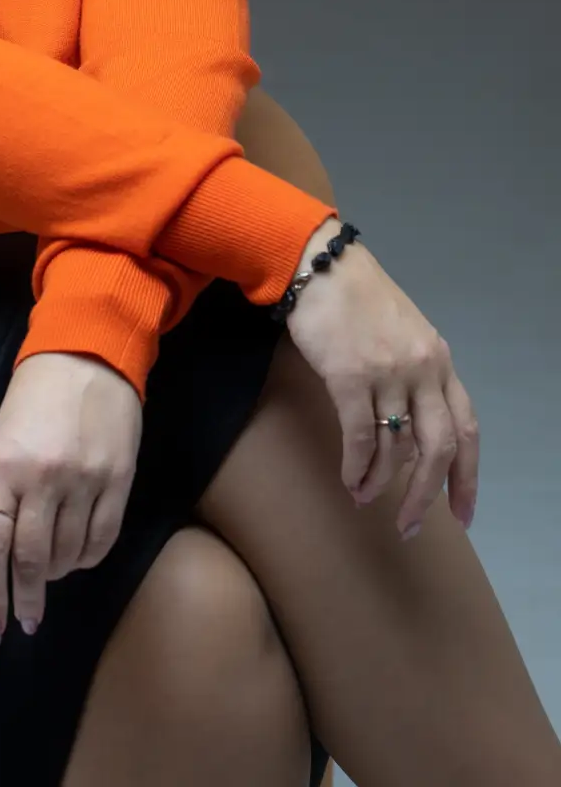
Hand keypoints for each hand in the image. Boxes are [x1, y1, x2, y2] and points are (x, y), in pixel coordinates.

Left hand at [0, 350, 142, 644]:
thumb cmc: (33, 400)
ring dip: (54, 575)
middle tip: (26, 622)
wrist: (88, 354)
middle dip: (25, 598)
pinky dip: (86, 560)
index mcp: (4, 465)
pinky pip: (102, 540)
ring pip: (68, 554)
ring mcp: (85, 480)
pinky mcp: (119, 480)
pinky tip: (76, 559)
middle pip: (31, 558)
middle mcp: (44, 477)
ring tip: (47, 574)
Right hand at [283, 218, 478, 539]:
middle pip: (438, 448)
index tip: (462, 514)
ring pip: (395, 447)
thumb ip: (414, 375)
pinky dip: (356, 467)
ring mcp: (388, 373)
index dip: (468, 476)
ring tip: (365, 498)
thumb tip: (408, 432)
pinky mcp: (350, 376)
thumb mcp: (403, 333)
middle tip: (409, 525)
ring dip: (380, 482)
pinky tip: (350, 480)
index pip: (466, 428)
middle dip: (426, 495)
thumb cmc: (357, 297)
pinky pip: (359, 437)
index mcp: (440, 360)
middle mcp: (422, 369)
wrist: (321, 264)